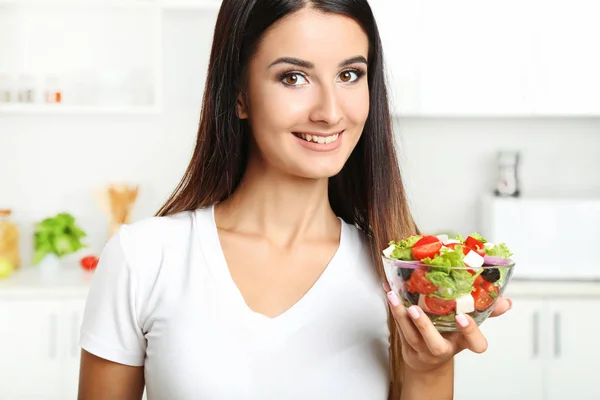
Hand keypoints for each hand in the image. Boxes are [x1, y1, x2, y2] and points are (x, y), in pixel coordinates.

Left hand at [383, 283, 511, 372]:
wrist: (427, 361)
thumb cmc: (450, 337)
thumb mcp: (469, 326)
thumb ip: (487, 312)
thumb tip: (506, 301)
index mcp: (462, 342)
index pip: (473, 343)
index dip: (469, 332)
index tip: (463, 317)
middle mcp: (442, 347)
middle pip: (435, 344)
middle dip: (425, 327)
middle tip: (416, 309)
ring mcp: (422, 347)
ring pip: (410, 334)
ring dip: (400, 314)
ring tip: (394, 296)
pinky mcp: (406, 343)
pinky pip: (398, 326)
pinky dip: (392, 307)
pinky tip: (389, 290)